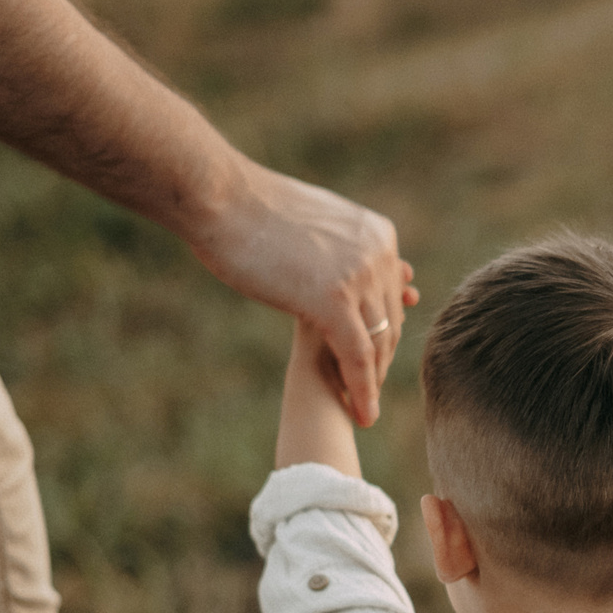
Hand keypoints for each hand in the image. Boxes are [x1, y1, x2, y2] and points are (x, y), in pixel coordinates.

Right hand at [187, 159, 415, 426]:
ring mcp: (360, 275)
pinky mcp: (334, 299)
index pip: (391, 298)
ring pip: (378, 343)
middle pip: (389, 324)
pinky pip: (358, 356)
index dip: (383, 334)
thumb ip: (339, 247)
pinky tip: (361, 415)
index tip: (373, 364)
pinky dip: (362, 390)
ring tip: (363, 412)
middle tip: (367, 395)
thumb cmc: (253, 209)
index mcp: (379, 235)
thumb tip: (341, 264)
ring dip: (372, 383)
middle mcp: (380, 254)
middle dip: (379, 364)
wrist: (221, 197)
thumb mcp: (313, 225)